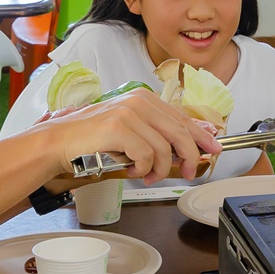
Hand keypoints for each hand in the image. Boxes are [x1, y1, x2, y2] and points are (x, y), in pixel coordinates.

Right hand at [41, 88, 219, 184]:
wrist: (61, 141)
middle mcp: (139, 101)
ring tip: (146, 175)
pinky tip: (130, 169)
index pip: (182, 117)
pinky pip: (146, 156)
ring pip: (164, 148)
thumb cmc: (94, 139)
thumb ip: (157, 133)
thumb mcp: (131, 131)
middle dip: (188, 156)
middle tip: (186, 172)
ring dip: (158, 169)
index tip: (213, 148)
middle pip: (180, 132)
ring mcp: (129, 113)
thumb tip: (189, 145)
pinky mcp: (120, 128)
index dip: (201, 135)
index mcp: (144, 98)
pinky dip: (141, 169)